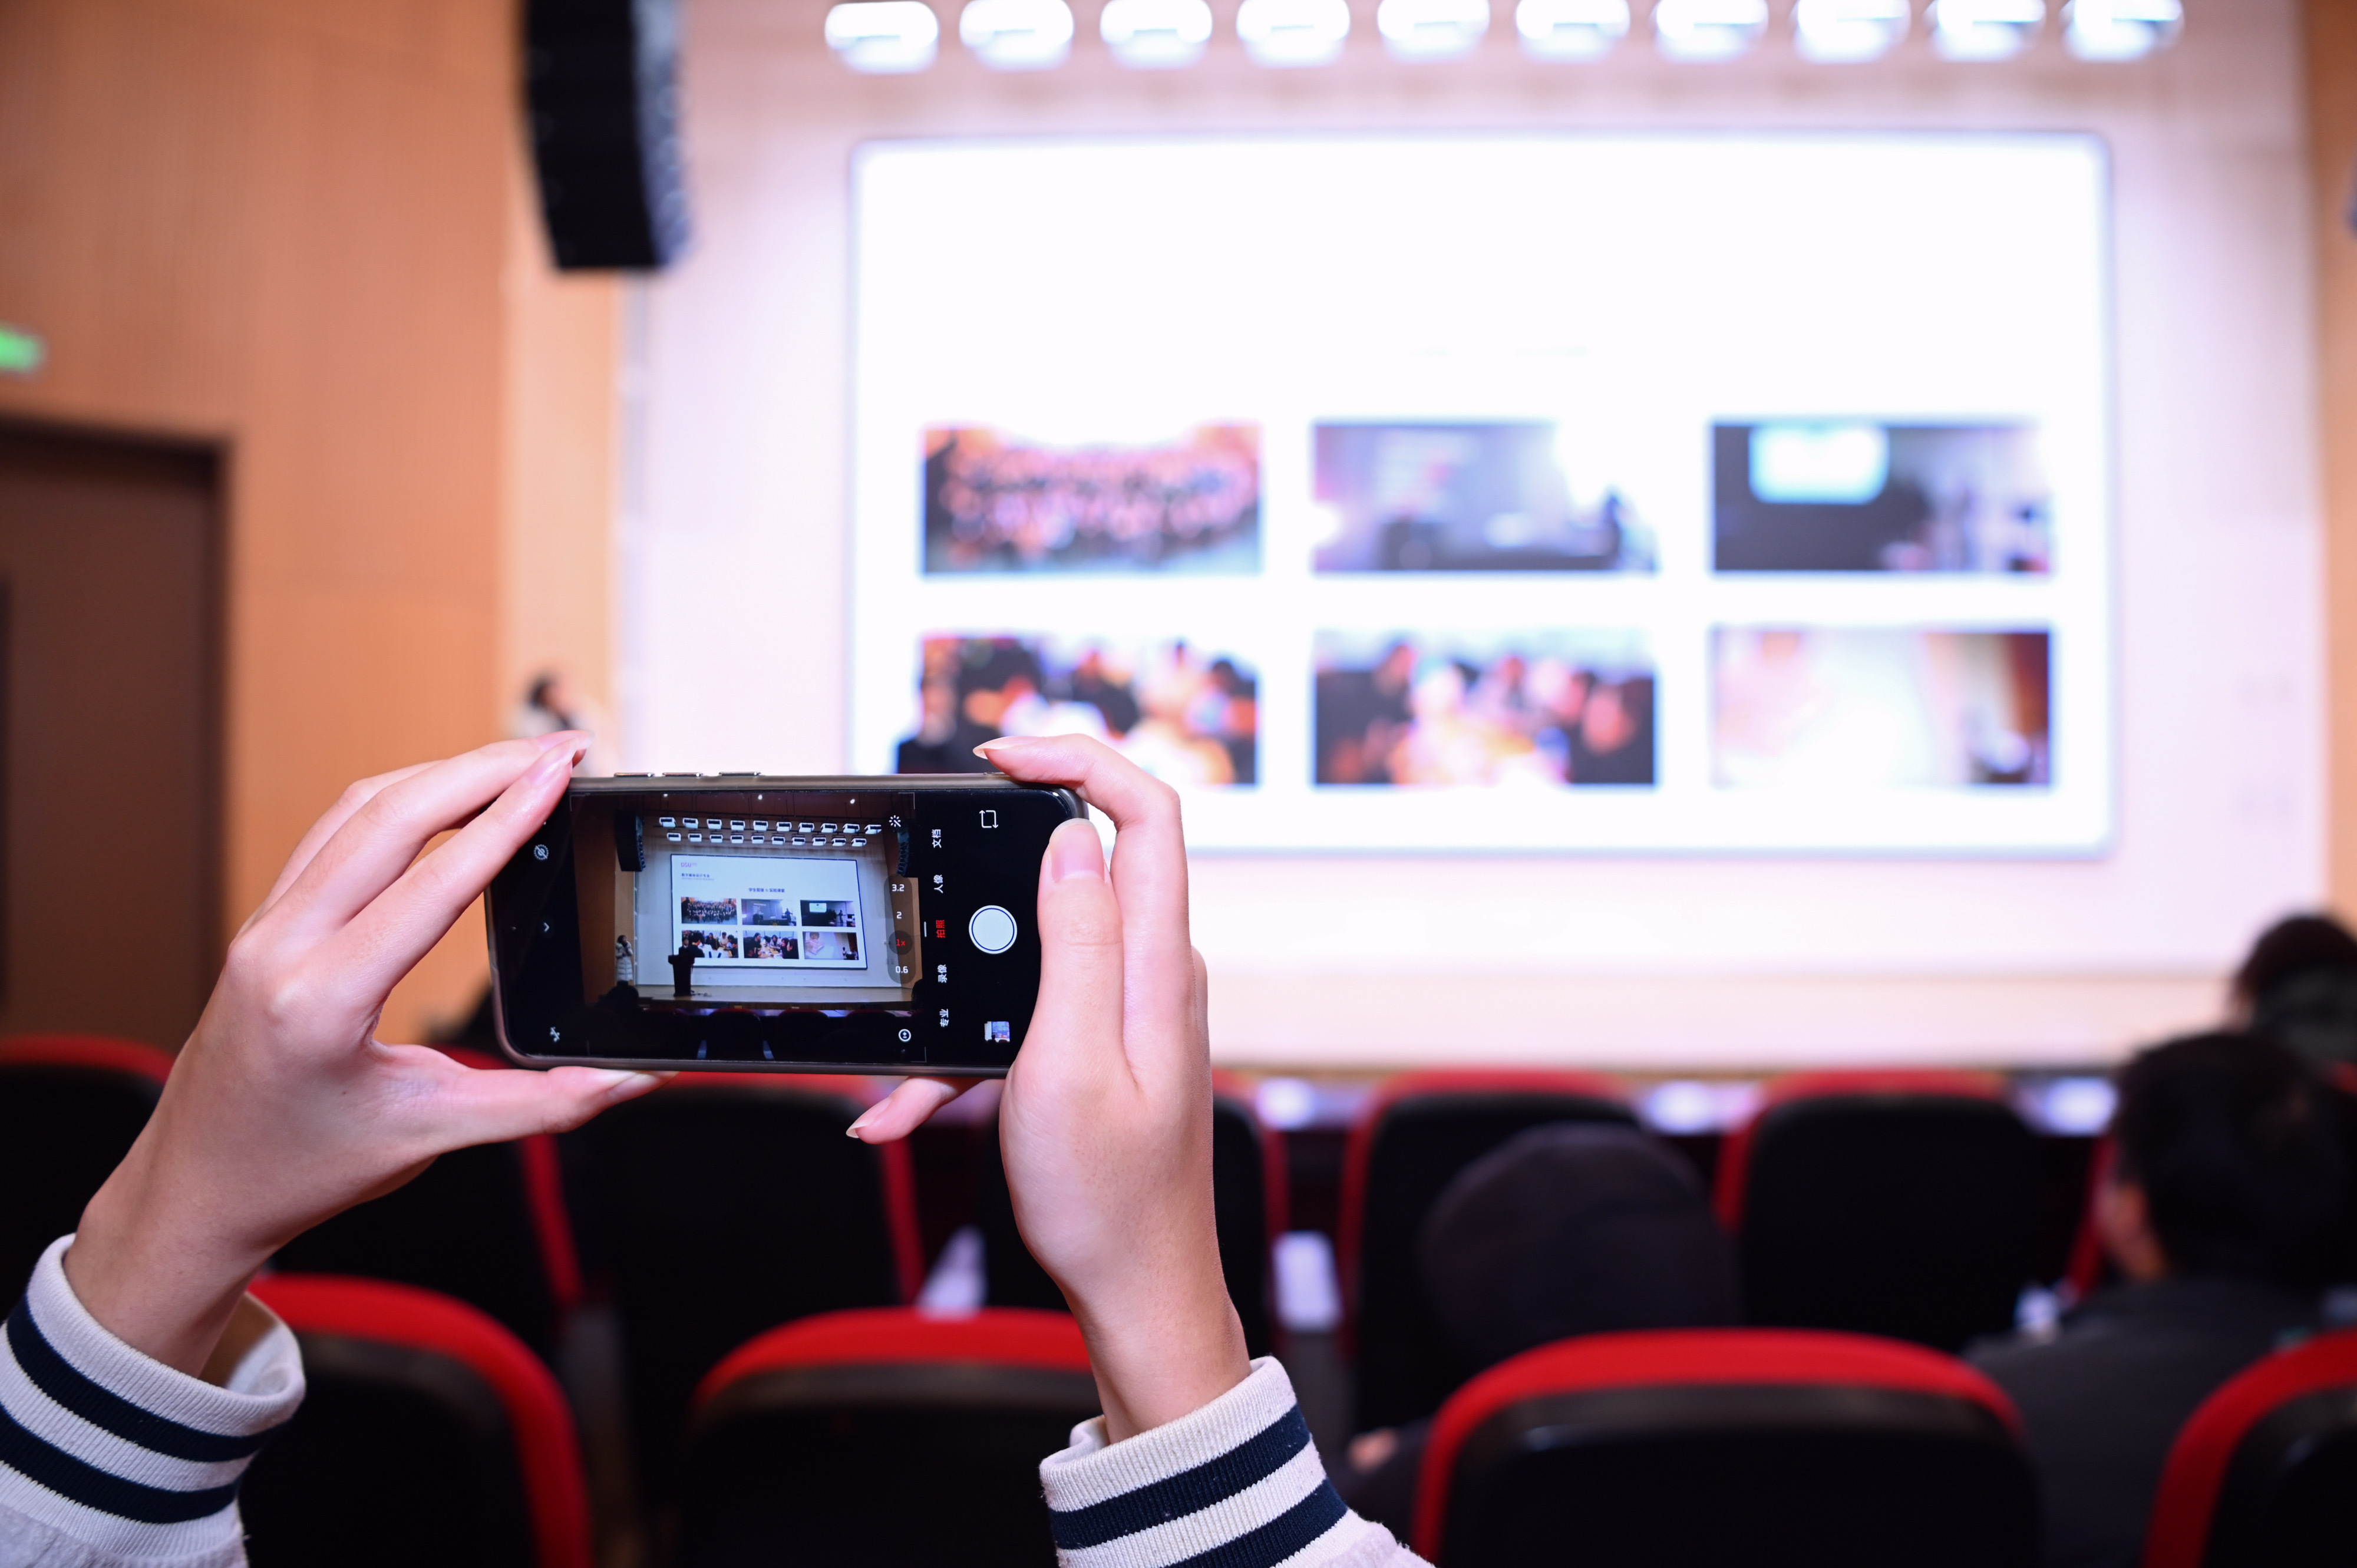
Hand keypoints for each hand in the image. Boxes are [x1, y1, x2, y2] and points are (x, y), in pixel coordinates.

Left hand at [67, 734, 665, 1375]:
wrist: (199, 1188)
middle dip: (484, 769)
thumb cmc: (299, 1169)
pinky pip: (334, 833)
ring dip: (443, 773)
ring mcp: (265, 927)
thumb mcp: (430, 1137)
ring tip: (519, 760)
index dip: (508, 819)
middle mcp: (283, 947)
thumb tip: (630, 1080)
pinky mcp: (266, 923)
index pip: (434, 883)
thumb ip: (543, 1105)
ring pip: (358, 810)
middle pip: (392, 816)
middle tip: (562, 749)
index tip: (561, 773)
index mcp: (322, 1000)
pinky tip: (448, 793)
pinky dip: (401, 799)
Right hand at [853, 735, 1250, 1439]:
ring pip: (1040, 947)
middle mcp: (1154, 969)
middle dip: (998, 859)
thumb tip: (1070, 837)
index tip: (998, 757)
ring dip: (966, 991)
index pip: (1146, 812)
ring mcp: (1132, 1004)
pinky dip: (967, 1052)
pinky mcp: (1105, 1040)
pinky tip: (907, 1113)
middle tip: (933, 869)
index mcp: (1156, 962)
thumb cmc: (1107, 1197)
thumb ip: (1072, 943)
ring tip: (903, 1078)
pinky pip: (1030, 1013)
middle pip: (1091, 856)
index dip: (1078, 760)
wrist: (1137, 1289)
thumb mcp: (1068, 1062)